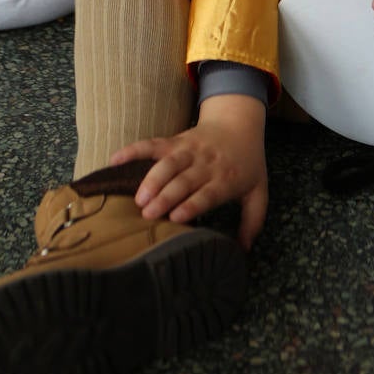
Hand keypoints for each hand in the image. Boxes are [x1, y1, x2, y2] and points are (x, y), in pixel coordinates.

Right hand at [109, 93, 267, 249]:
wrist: (240, 122)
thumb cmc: (248, 163)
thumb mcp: (259, 191)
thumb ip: (253, 222)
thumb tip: (243, 251)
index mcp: (227, 178)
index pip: (207, 193)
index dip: (191, 204)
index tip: (175, 217)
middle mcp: (206, 163)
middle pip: (184, 180)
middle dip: (165, 196)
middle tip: (148, 214)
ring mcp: (189, 149)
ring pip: (168, 163)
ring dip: (152, 179)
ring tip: (138, 198)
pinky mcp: (176, 140)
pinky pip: (152, 144)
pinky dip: (133, 150)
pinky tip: (115, 160)